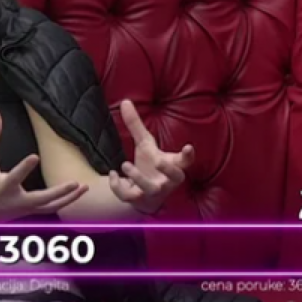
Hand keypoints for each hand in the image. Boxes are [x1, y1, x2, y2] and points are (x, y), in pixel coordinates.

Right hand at [0, 111, 87, 220]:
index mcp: (2, 187)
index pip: (14, 177)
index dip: (24, 168)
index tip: (35, 156)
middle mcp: (14, 201)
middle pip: (41, 199)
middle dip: (59, 192)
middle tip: (76, 182)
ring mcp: (23, 210)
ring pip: (49, 208)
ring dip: (68, 199)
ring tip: (84, 187)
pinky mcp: (28, 213)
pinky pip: (49, 210)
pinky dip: (63, 203)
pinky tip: (76, 195)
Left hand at [109, 100, 194, 215]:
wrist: (142, 195)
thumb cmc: (149, 166)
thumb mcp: (144, 145)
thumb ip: (136, 125)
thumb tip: (125, 101)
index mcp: (172, 166)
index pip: (185, 161)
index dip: (188, 156)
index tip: (188, 147)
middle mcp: (167, 180)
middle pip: (176, 178)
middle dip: (169, 170)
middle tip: (159, 160)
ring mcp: (153, 192)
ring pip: (151, 189)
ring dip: (138, 177)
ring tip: (125, 164)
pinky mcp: (139, 200)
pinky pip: (130, 196)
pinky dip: (118, 186)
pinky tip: (113, 175)